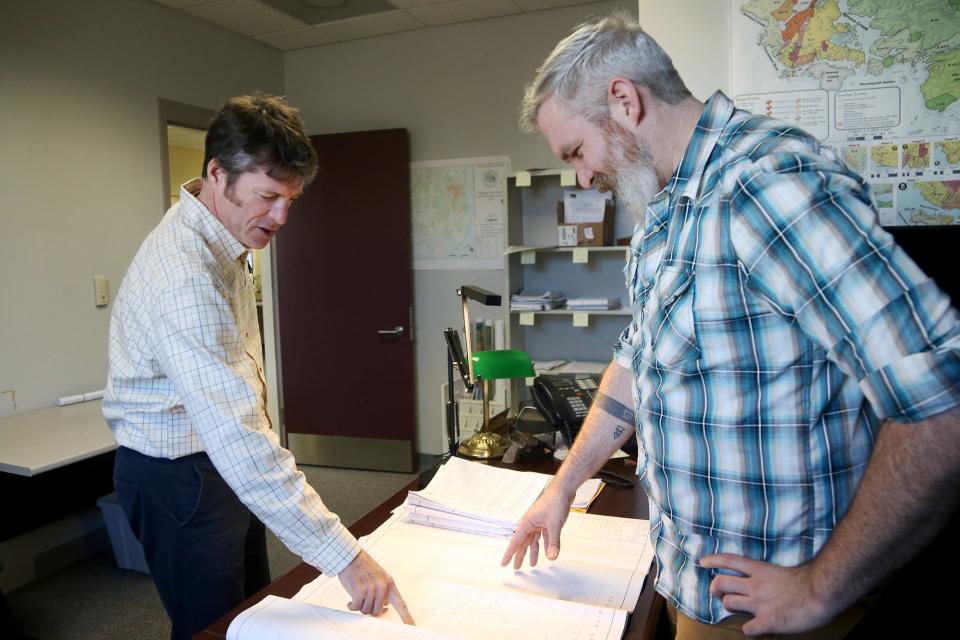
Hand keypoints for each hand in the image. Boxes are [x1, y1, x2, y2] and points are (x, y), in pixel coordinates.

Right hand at [337, 550, 414, 624]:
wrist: (351, 557)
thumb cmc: (364, 568)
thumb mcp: (379, 577)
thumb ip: (384, 592)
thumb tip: (385, 608)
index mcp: (389, 583)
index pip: (400, 603)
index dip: (406, 617)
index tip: (412, 626)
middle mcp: (382, 586)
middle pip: (378, 611)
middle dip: (370, 609)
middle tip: (364, 601)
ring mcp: (371, 588)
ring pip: (366, 610)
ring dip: (360, 606)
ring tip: (357, 596)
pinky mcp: (359, 590)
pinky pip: (357, 607)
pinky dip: (352, 606)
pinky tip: (350, 600)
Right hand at [500, 487, 572, 569]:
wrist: (564, 490)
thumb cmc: (555, 502)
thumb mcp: (554, 525)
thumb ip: (553, 542)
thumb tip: (551, 558)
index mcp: (527, 522)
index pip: (516, 541)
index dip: (509, 553)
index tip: (504, 563)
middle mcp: (531, 523)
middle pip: (523, 542)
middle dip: (520, 555)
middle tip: (516, 567)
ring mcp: (539, 522)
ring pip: (534, 540)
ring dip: (533, 552)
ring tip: (532, 564)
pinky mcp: (547, 521)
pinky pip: (544, 536)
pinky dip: (545, 544)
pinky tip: (547, 552)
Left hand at [700, 554, 832, 635]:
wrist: (821, 593)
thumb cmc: (809, 580)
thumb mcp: (783, 571)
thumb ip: (769, 575)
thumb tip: (765, 580)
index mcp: (760, 570)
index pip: (730, 560)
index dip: (714, 560)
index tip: (702, 562)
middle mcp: (755, 585)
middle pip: (721, 583)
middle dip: (714, 588)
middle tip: (716, 592)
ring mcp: (759, 604)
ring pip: (729, 604)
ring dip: (729, 607)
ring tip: (736, 609)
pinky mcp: (767, 621)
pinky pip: (747, 629)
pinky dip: (750, 630)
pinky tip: (756, 629)